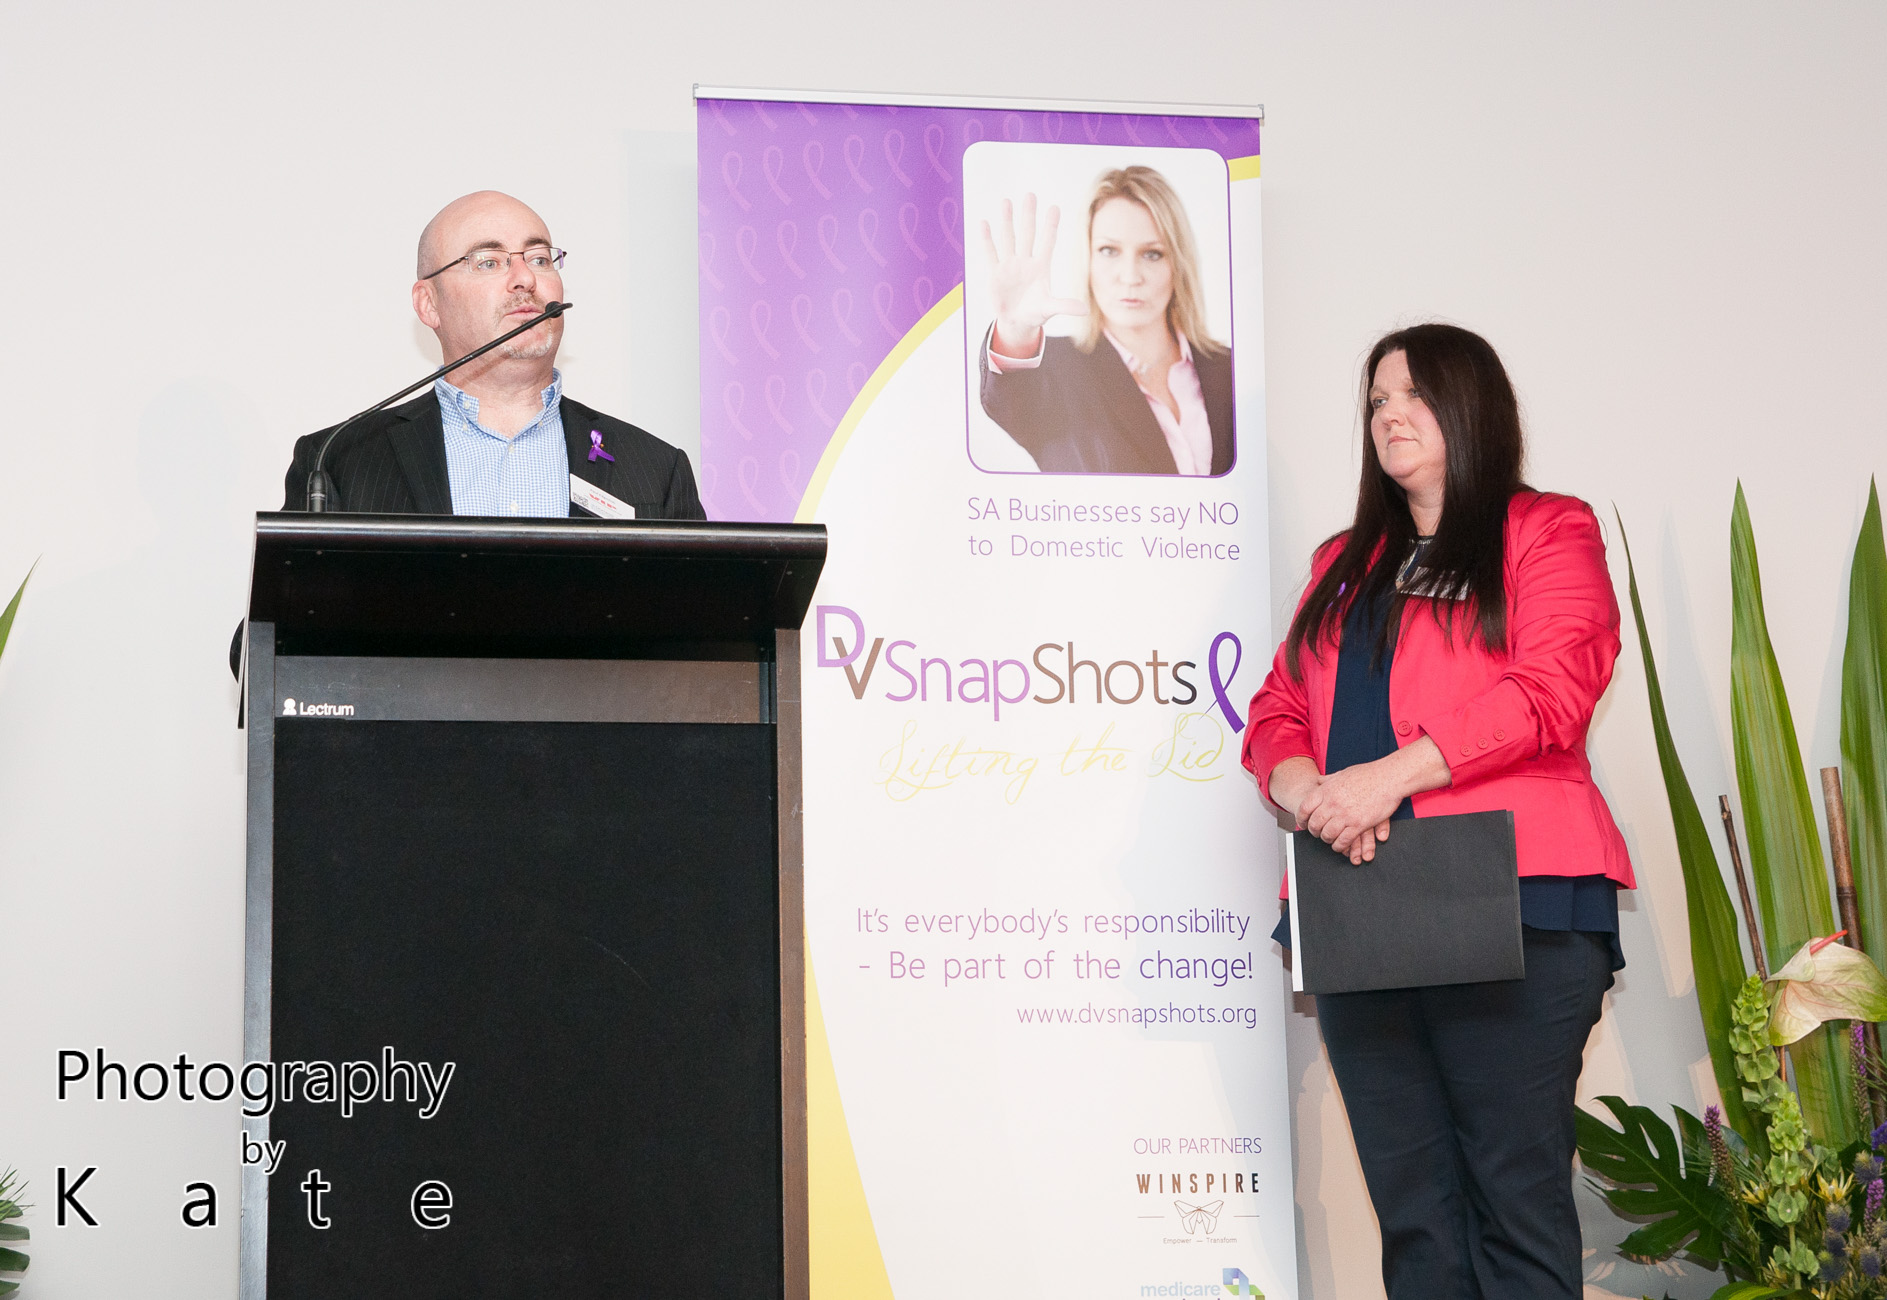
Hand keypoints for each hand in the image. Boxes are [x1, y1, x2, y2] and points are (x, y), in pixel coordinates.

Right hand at [978, 193, 1087, 356]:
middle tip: (1030, 195)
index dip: (1050, 226)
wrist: (1016, 322)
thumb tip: (1085, 310)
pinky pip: (990, 253)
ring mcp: (1009, 265)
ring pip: (1008, 238)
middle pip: (1027, 234)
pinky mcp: (995, 273)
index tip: (1055, 207)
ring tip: (1006, 201)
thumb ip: (1065, 306)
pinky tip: (984, 223)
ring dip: (1007, 221)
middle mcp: (1025, 261)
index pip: (1047, 242)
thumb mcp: (1050, 309)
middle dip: (1028, 215)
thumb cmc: (1036, 313)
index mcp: (1041, 267)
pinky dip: (987, 239)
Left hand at [1299, 761, 1404, 863]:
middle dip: (1314, 831)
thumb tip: (1318, 780)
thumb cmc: (1369, 774)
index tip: (1303, 824)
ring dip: (1327, 839)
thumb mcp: (1343, 773)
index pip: (1304, 808)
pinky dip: (1340, 846)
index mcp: (1326, 790)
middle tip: (1317, 833)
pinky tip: (1340, 845)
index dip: (1301, 819)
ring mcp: (1345, 815)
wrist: (1389, 778)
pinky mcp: (1359, 825)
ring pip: (1327, 835)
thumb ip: (1328, 779)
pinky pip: (1343, 841)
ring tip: (1329, 840)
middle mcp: (1332, 803)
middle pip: (1314, 824)